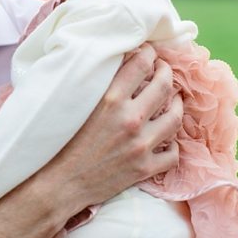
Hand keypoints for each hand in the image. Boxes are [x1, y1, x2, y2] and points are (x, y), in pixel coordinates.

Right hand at [42, 45, 181, 210]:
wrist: (60, 184)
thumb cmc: (62, 144)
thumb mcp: (79, 107)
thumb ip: (99, 87)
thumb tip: (117, 66)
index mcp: (110, 100)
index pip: (140, 64)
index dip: (149, 53)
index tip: (150, 52)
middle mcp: (129, 119)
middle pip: (164, 86)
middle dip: (167, 73)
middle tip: (163, 71)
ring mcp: (140, 145)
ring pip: (175, 118)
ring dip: (177, 106)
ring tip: (174, 101)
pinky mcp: (143, 168)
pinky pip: (172, 155)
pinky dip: (172, 147)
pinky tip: (166, 141)